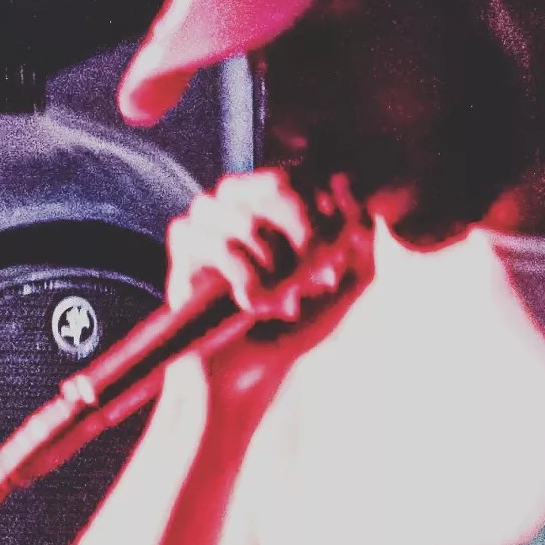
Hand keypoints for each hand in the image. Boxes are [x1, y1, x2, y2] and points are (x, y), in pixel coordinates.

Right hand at [165, 169, 374, 408]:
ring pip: (252, 221)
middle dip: (308, 239)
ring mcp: (210, 215)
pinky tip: (252, 306)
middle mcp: (242, 195)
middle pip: (280, 183)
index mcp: (280, 195)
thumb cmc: (296, 324)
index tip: (337, 261)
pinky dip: (246, 281)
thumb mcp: (348, 278)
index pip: (310, 172)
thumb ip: (359, 231)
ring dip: (277, 270)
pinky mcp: (185, 242)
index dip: (331, 214)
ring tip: (281, 304)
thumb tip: (343, 181)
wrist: (247, 371)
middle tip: (314, 281)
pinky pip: (221, 246)